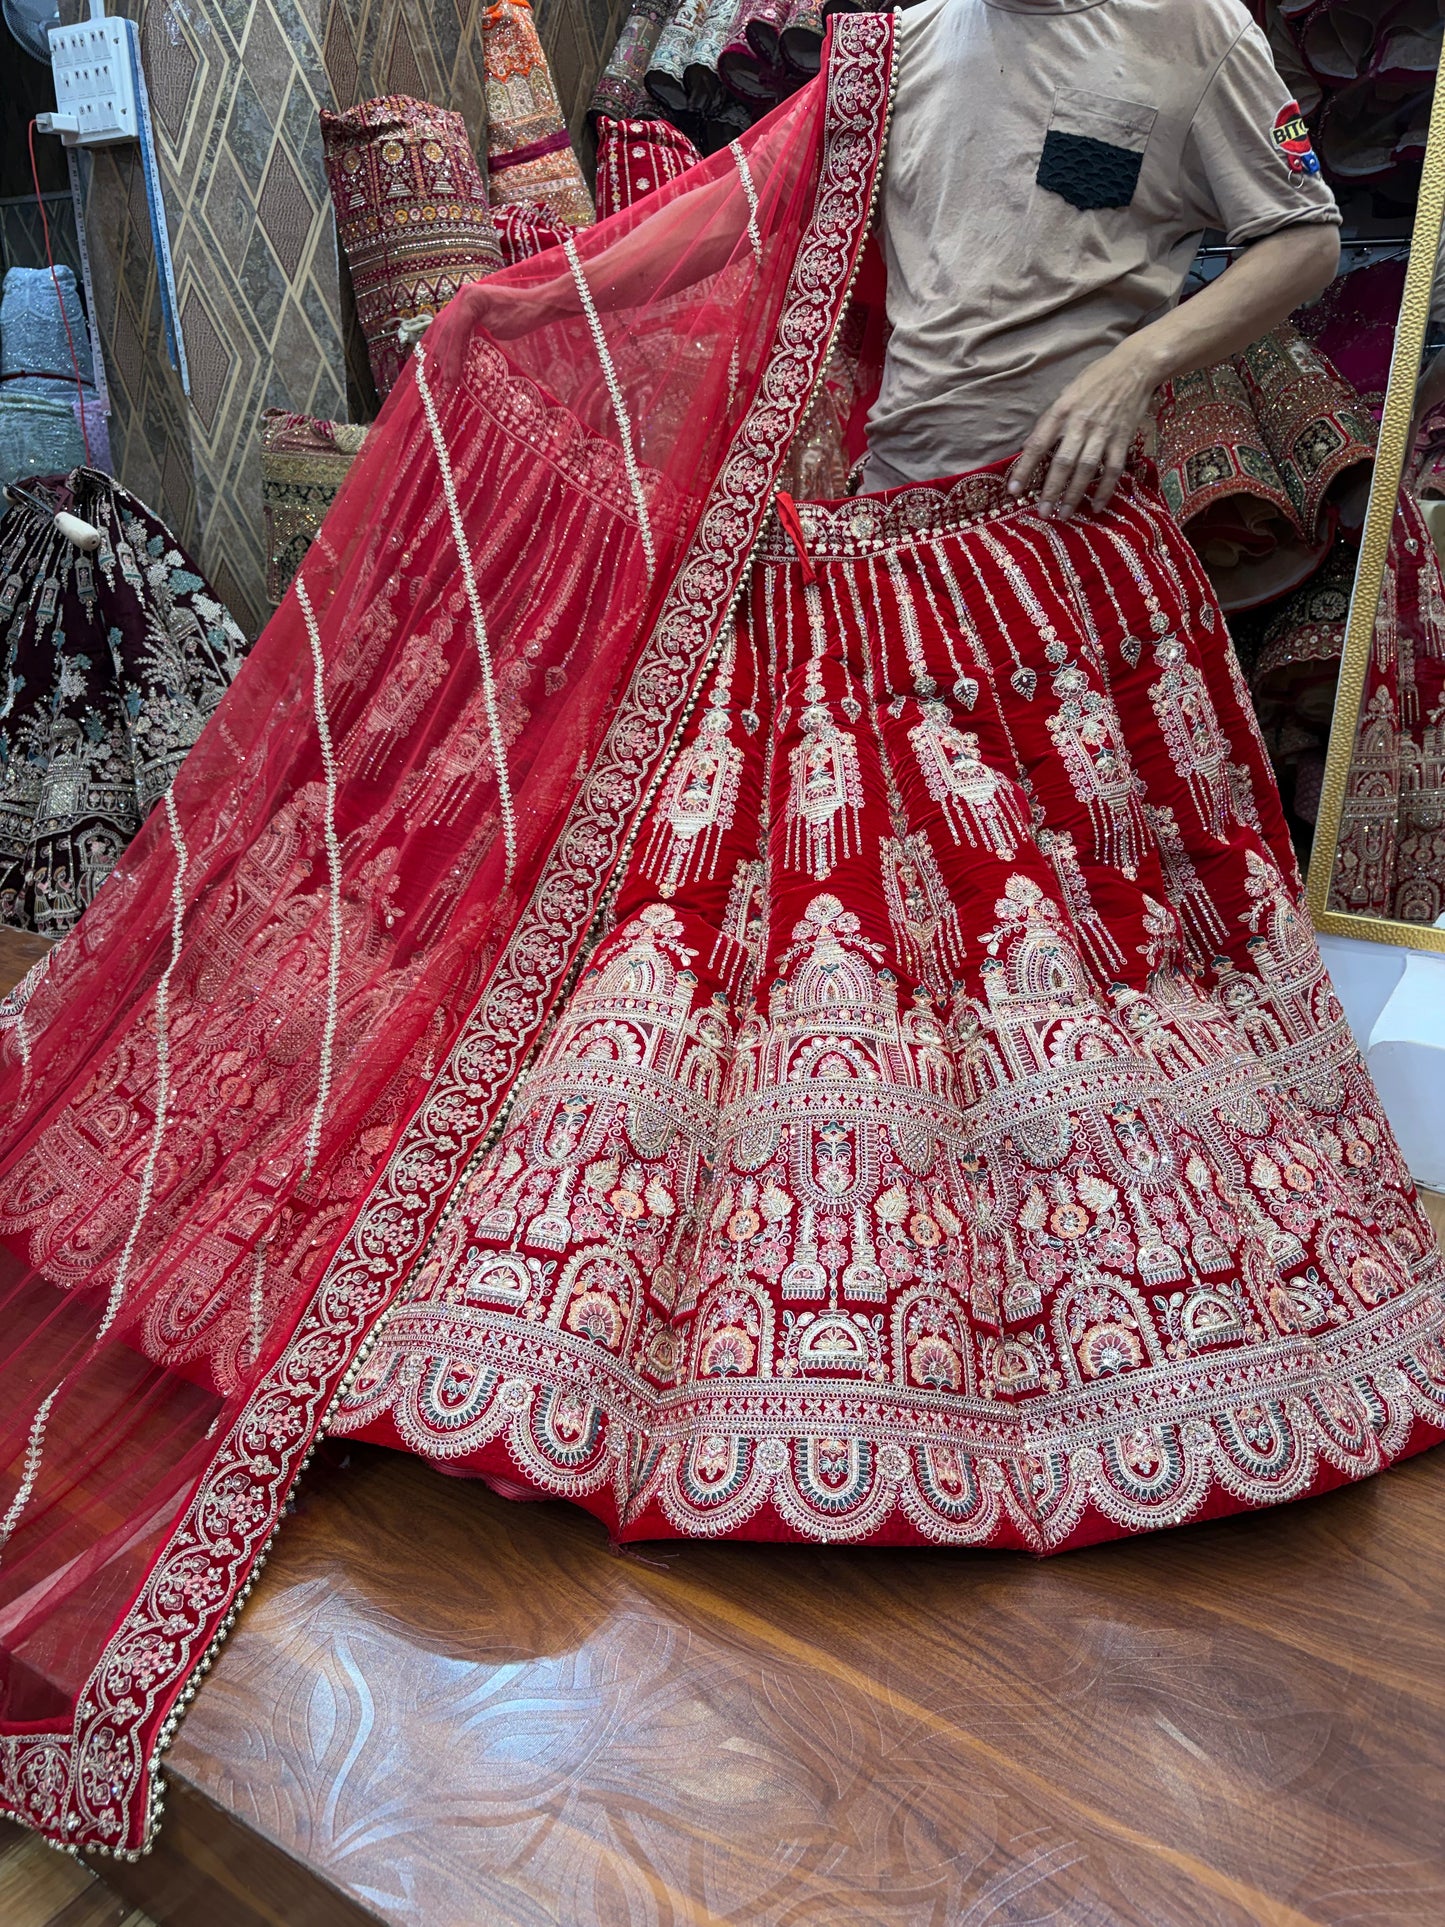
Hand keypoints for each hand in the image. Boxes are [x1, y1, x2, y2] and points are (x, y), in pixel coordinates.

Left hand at [1008, 341, 1160, 518]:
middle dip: (1051, 490)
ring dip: (1074, 494)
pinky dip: (1105, 489)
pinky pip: (1113, 469)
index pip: (1038, 444)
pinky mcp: (1122, 438)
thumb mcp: (1066, 392)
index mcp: (1062, 410)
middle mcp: (1081, 423)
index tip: (1014, 490)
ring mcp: (1103, 432)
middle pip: (1062, 462)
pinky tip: (1096, 506)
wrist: (1135, 367)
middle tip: (1042, 512)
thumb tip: (1031, 446)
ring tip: (1063, 514)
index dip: (1025, 468)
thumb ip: (1050, 420)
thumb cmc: (1095, 379)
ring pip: (1086, 469)